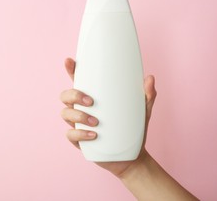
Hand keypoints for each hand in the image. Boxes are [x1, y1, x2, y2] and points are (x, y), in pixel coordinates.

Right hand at [59, 57, 156, 176]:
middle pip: (66, 96)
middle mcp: (82, 109)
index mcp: (94, 97)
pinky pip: (71, 135)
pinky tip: (94, 135)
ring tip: (96, 122)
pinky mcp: (80, 141)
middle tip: (91, 101)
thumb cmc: (134, 129)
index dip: (72, 70)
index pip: (79, 80)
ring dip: (78, 116)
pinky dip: (80, 134)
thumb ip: (147, 95)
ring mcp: (79, 125)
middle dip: (73, 95)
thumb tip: (150, 78)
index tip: (70, 61)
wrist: (132, 156)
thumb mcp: (143, 110)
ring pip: (65, 114)